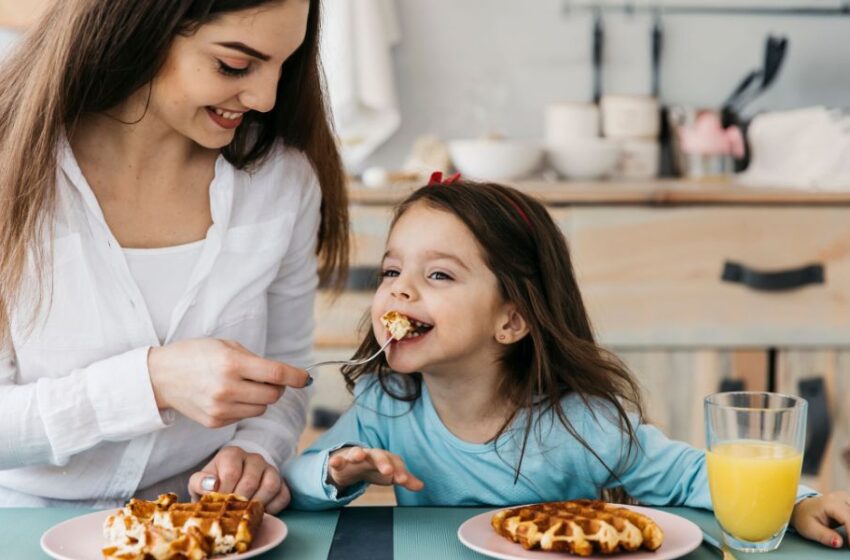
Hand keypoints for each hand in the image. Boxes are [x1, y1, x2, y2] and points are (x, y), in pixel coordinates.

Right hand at [148, 338, 309, 427]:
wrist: (160, 376)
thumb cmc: (196, 355)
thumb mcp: (226, 346)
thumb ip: (255, 360)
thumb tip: (284, 375)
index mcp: (232, 364)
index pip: (276, 374)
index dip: (296, 376)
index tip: (305, 378)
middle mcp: (228, 388)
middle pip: (273, 395)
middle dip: (277, 387)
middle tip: (268, 379)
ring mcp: (221, 408)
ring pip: (262, 408)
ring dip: (261, 398)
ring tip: (244, 386)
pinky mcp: (215, 422)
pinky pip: (245, 416)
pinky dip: (245, 407)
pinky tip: (228, 396)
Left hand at [188, 446, 290, 513]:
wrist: (229, 485)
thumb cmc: (214, 485)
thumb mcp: (199, 482)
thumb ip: (199, 482)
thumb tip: (212, 485)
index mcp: (232, 454)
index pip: (231, 473)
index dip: (224, 493)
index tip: (219, 504)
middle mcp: (254, 458)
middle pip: (251, 481)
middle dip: (240, 502)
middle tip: (232, 513)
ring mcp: (270, 469)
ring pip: (271, 485)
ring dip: (257, 504)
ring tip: (246, 513)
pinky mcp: (282, 482)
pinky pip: (283, 495)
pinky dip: (273, 508)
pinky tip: (260, 513)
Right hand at [327, 446, 423, 491]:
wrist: (352, 464)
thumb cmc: (375, 469)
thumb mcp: (390, 475)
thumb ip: (404, 479)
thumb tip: (422, 486)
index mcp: (385, 458)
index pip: (395, 462)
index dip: (400, 471)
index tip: (404, 481)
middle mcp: (371, 455)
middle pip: (378, 455)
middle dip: (383, 462)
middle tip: (388, 471)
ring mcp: (355, 457)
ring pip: (357, 452)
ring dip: (357, 453)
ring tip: (358, 456)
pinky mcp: (341, 461)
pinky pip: (338, 459)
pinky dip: (336, 460)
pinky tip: (333, 462)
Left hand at [791, 491, 849, 547]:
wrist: (802, 507)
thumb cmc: (805, 517)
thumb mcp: (810, 529)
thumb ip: (824, 536)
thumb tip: (839, 543)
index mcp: (828, 503)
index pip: (847, 519)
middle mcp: (839, 498)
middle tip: (849, 542)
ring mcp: (845, 498)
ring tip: (848, 535)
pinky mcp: (848, 501)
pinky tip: (848, 528)